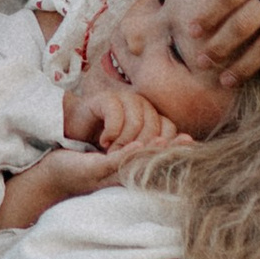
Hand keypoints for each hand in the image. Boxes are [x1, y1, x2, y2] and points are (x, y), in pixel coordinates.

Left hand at [0, 132, 180, 229]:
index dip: (175, 156)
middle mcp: (121, 179)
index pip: (156, 166)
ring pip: (138, 164)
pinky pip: (116, 163)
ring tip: (172, 141)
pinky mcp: (94, 171)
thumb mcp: (108, 159)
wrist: (51, 176)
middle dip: (173, 155)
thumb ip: (128, 154)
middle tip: (191, 142)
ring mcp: (109, 176)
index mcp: (126, 175)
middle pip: (153, 167)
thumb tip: (149, 140)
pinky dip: (130, 153)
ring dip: (156, 152)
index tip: (194, 143)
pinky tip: (142, 143)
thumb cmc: (81, 167)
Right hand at [61, 76, 176, 153]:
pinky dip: (111, 132)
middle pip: (154, 126)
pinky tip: (103, 141)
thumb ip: (151, 152)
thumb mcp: (128, 155)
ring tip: (111, 152)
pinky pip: (117, 114)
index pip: (169, 129)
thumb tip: (188, 143)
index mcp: (151, 119)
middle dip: (138, 149)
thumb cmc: (102, 147)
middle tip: (122, 160)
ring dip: (123, 142)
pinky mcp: (106, 98)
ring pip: (137, 121)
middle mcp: (141, 106)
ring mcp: (124, 99)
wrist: (72, 134)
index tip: (146, 161)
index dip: (162, 145)